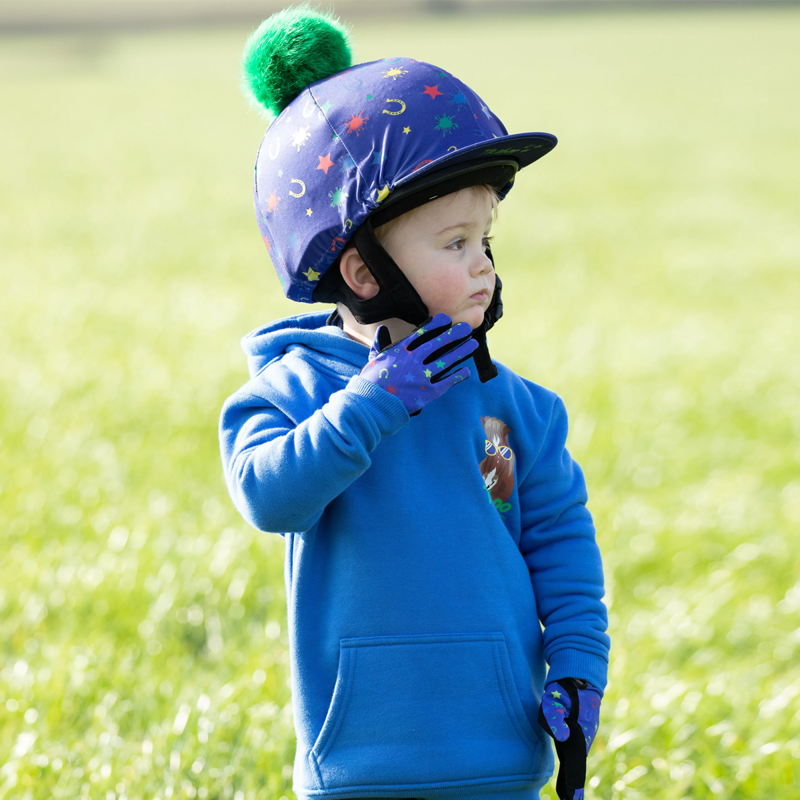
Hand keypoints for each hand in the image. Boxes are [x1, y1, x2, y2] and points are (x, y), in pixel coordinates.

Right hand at [360, 312, 478, 414]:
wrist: (373, 405)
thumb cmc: (371, 382)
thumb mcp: (374, 359)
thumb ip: (380, 344)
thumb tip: (382, 329)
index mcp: (400, 351)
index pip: (422, 333)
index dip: (436, 325)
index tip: (446, 319)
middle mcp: (413, 360)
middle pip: (438, 344)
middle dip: (454, 334)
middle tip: (467, 327)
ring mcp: (422, 376)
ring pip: (446, 360)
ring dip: (461, 351)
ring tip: (472, 344)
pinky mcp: (428, 392)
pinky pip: (447, 381)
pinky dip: (457, 376)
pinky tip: (465, 371)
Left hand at [538, 678, 601, 799]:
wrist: (578, 672)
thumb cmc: (565, 687)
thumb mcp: (555, 701)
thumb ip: (556, 719)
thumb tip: (562, 738)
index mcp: (582, 733)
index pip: (577, 764)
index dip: (574, 783)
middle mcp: (585, 735)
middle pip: (577, 762)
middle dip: (574, 782)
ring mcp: (581, 730)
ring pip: (575, 754)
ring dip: (572, 770)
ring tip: (568, 792)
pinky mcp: (575, 725)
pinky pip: (572, 745)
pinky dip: (570, 759)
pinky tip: (567, 767)